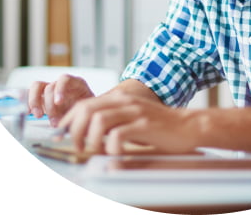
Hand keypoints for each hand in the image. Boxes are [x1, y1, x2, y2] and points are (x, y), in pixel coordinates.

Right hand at [28, 74, 93, 126]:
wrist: (87, 115)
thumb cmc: (87, 112)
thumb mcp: (86, 111)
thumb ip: (77, 115)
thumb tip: (64, 128)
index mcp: (76, 83)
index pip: (64, 79)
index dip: (60, 89)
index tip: (59, 102)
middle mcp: (62, 84)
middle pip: (50, 87)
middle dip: (50, 105)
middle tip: (53, 119)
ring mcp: (51, 89)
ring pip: (37, 87)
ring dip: (35, 102)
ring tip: (38, 116)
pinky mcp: (42, 97)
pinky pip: (31, 95)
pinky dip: (28, 103)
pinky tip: (28, 113)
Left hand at [57, 90, 198, 154]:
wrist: (187, 126)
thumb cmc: (158, 127)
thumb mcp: (132, 118)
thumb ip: (113, 120)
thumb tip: (88, 132)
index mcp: (120, 98)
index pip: (84, 104)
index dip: (69, 120)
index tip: (63, 135)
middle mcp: (125, 101)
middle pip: (87, 109)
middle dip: (74, 130)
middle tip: (77, 147)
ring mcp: (134, 111)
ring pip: (99, 120)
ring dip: (90, 139)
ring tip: (93, 151)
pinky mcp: (144, 124)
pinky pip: (118, 134)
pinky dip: (110, 146)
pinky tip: (113, 153)